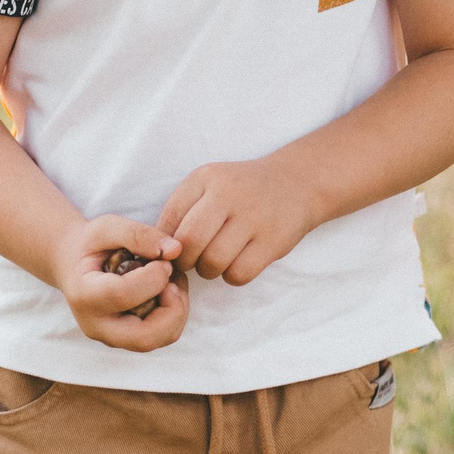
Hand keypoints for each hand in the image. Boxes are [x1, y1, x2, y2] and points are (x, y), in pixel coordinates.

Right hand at [51, 216, 188, 349]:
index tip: (163, 261)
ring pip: (159, 339)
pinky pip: (162, 336)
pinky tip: (168, 290)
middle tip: (173, 281)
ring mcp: (112, 338)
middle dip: (173, 308)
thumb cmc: (90, 245)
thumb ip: (138, 234)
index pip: (123, 296)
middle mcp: (96, 326)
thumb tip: (174, 250)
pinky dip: (174, 315)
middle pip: (145, 338)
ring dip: (177, 310)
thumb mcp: (107, 227)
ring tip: (172, 282)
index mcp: (85, 296)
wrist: (74, 265)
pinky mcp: (127, 340)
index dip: (153, 278)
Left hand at [159, 158, 322, 286]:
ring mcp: (254, 216)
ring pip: (213, 262)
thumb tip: (156, 252)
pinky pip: (239, 274)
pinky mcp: (273, 240)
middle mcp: (229, 193)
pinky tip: (238, 262)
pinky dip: (233, 276)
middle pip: (188, 243)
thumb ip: (182, 211)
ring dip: (209, 270)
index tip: (173, 251)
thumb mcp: (210, 185)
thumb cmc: (242, 191)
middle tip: (192, 261)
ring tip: (216, 260)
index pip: (168, 220)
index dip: (165, 244)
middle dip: (184, 261)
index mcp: (206, 178)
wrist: (297, 183)